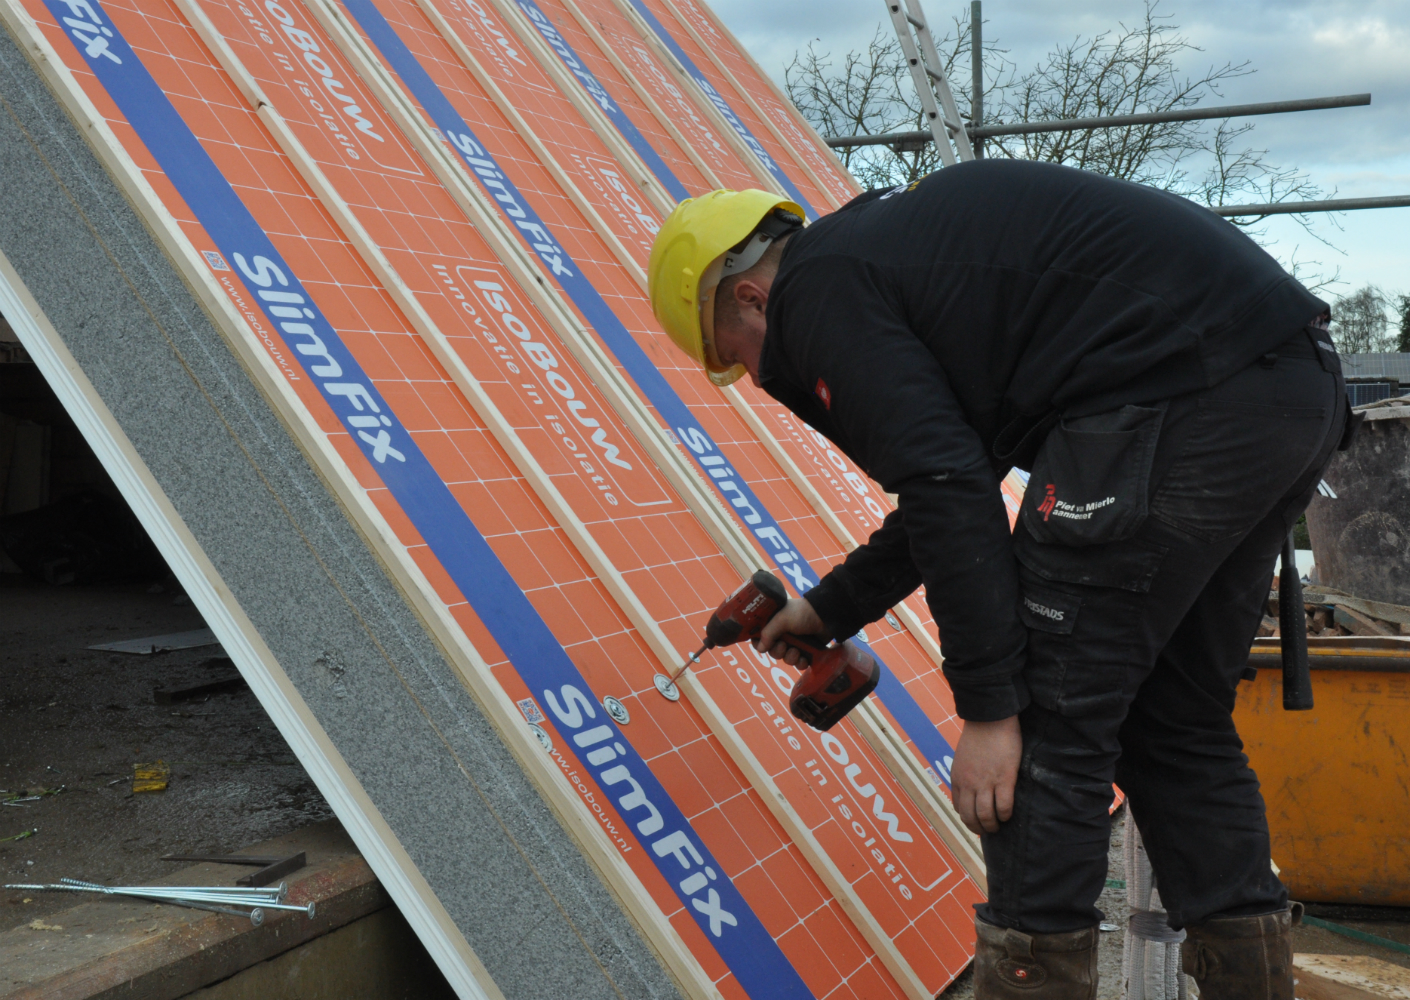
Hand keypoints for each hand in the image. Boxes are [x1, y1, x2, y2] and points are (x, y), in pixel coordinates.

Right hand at [754, 598, 825, 666]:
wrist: (825, 617)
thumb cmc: (801, 613)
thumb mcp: (782, 619)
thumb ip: (768, 633)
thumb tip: (760, 649)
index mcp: (773, 624)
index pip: (760, 637)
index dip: (760, 643)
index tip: (763, 647)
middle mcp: (782, 634)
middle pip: (772, 651)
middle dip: (778, 651)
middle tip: (784, 646)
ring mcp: (795, 643)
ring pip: (785, 659)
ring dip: (790, 657)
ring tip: (797, 651)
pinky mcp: (806, 651)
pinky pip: (798, 664)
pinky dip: (800, 662)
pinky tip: (805, 658)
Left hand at [951, 715, 1021, 834]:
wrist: (990, 718)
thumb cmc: (979, 734)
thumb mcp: (962, 756)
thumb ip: (965, 773)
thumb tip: (972, 785)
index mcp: (957, 778)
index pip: (959, 807)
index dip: (968, 818)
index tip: (977, 821)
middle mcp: (968, 784)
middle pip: (970, 816)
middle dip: (979, 827)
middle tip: (989, 830)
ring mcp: (986, 783)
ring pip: (985, 816)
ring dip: (992, 825)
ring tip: (999, 825)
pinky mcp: (1004, 779)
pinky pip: (1003, 806)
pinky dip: (1005, 815)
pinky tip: (1009, 814)